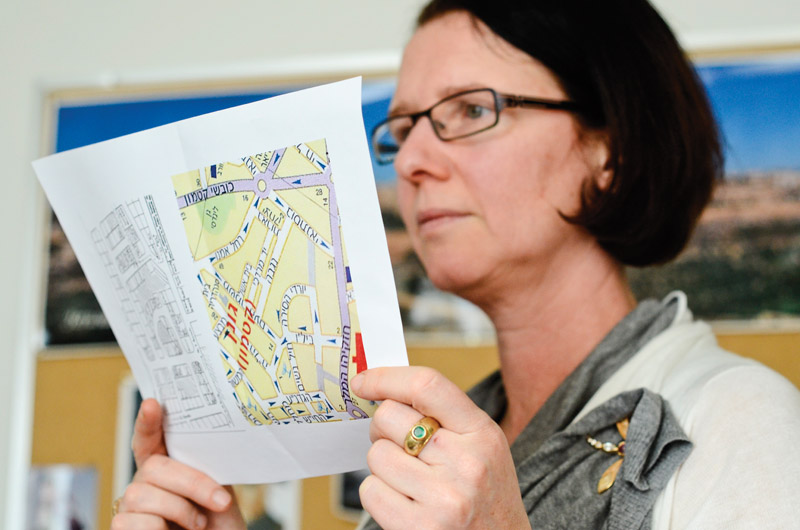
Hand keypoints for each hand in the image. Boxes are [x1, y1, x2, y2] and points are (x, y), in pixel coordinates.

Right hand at [111, 398, 246, 528]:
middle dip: (192, 483)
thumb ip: (205, 465)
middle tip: (220, 501)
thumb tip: (207, 441)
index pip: (150, 438)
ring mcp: (129, 504)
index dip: (148, 421)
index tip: (153, 403)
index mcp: (167, 464)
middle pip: (154, 467)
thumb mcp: (218, 488)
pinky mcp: (121, 526)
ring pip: (142, 495)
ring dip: (180, 511)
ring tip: (197, 524)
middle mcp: (144, 481)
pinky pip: (132, 522)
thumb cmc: (216, 521)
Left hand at [353, 367, 530, 529]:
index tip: (364, 382)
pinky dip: (378, 494)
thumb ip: (444, 416)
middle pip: (390, 418)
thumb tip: (384, 391)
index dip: (386, 378)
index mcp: (482, 433)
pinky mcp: (420, 528)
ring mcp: (444, 498)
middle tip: (396, 444)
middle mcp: (466, 463)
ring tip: (408, 479)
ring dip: (383, 466)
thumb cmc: (486, 494)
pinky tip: (403, 500)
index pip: (426, 386)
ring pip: (376, 455)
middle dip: (382, 428)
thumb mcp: (482, 445)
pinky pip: (371, 491)